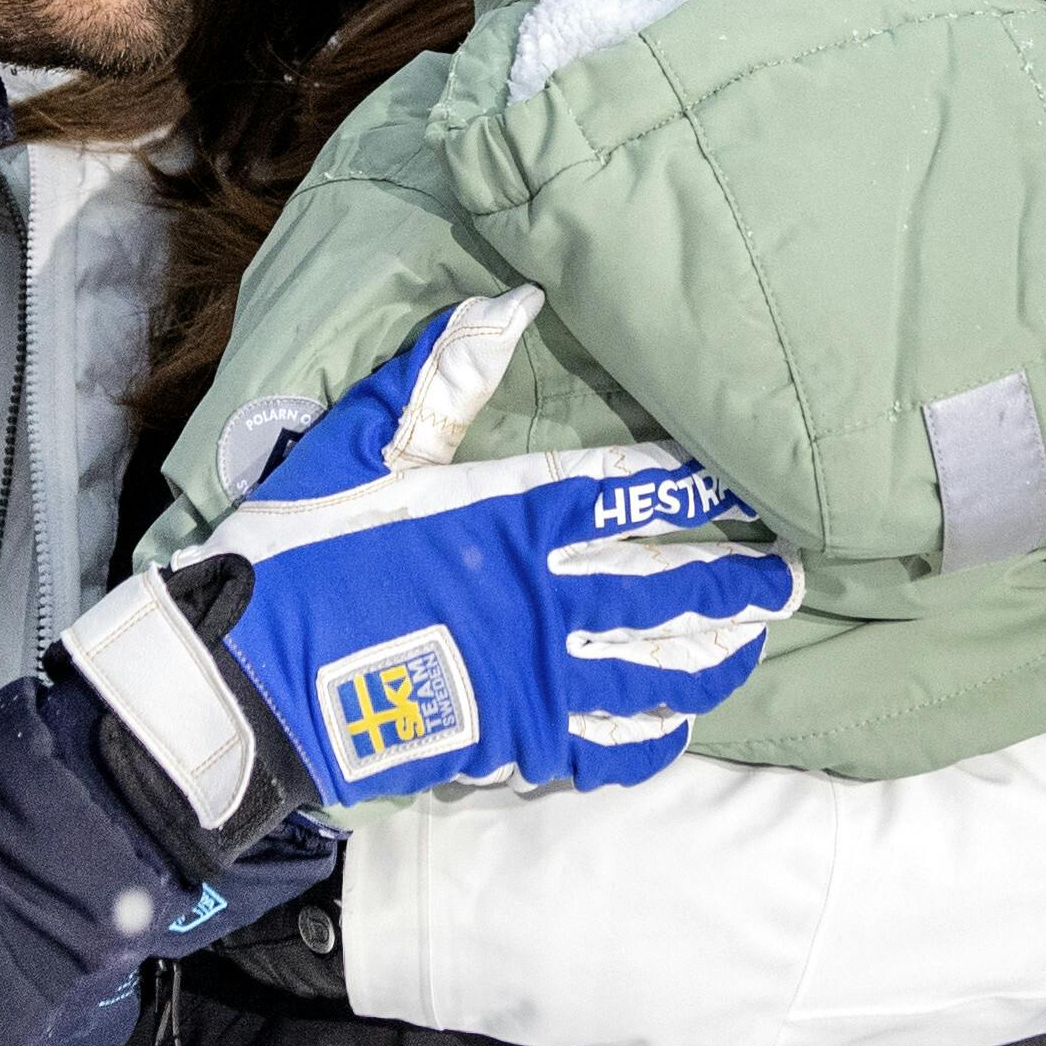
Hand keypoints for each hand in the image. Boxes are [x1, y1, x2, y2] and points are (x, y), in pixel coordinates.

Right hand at [190, 289, 799, 809]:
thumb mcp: (363, 445)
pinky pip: (609, 745)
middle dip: (740, 580)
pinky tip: (676, 723)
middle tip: (789, 573)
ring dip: (716, 654)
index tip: (749, 483)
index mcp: (515, 515)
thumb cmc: (304, 549)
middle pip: (674, 586)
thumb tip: (513, 299)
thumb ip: (442, 375)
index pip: (632, 494)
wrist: (255, 673)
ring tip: (752, 640)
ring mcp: (541, 672)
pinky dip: (651, 737)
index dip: (696, 490)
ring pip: (660, 668)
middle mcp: (547, 593)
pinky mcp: (518, 737)